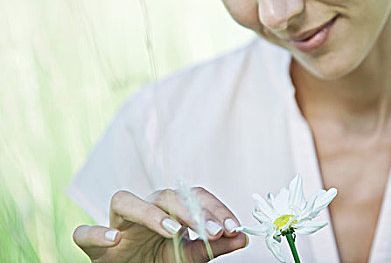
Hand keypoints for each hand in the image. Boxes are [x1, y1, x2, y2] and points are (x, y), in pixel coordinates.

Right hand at [73, 188, 247, 262]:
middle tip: (212, 230)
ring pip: (124, 200)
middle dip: (191, 212)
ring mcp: (117, 224)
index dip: (214, 208)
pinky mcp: (94, 245)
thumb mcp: (192, 256)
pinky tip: (115, 240)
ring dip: (150, 213)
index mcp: (169, 210)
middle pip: (164, 196)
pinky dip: (98, 234)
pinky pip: (86, 232)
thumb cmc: (160, 261)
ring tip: (173, 231)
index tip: (233, 227)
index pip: (192, 196)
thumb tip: (243, 237)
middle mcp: (144, 210)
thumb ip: (215, 246)